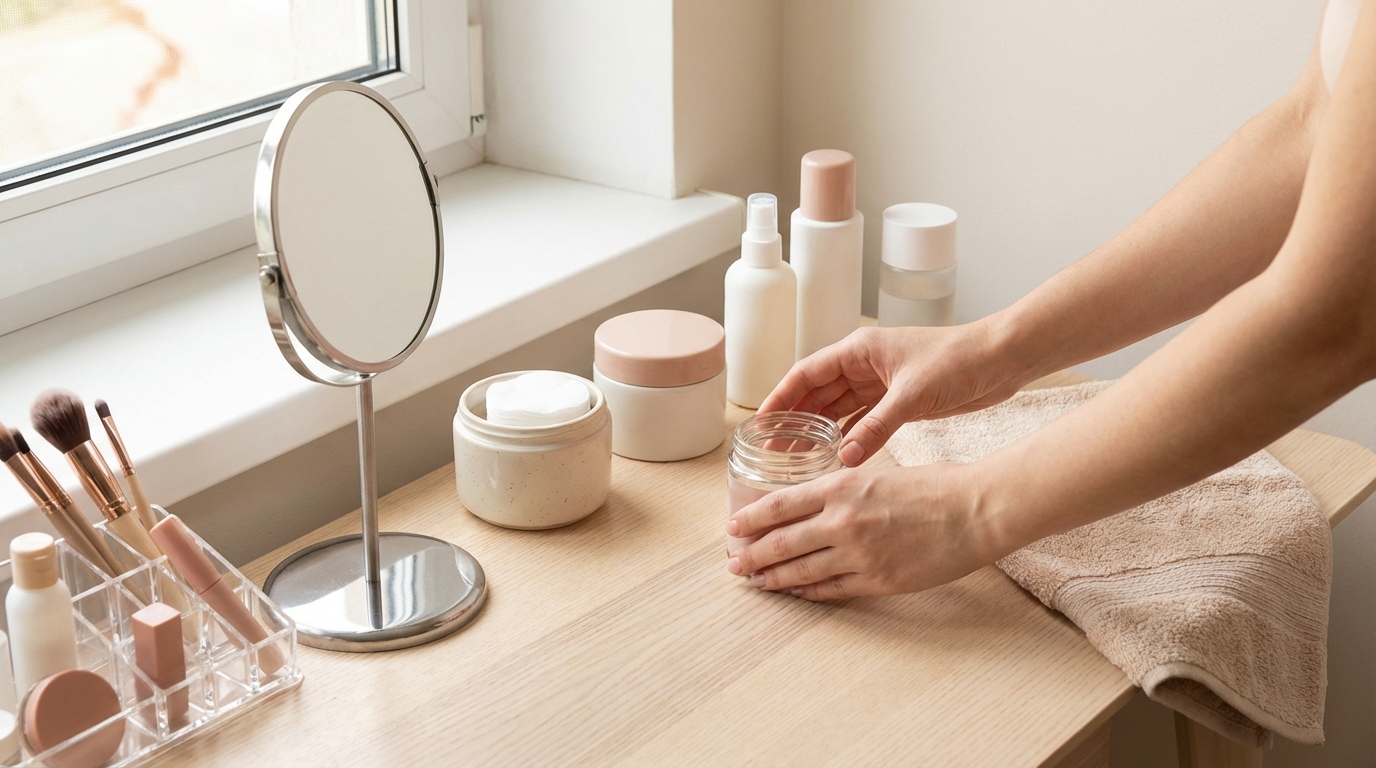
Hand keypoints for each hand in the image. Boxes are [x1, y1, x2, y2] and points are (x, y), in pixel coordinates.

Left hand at [724, 462, 1007, 599]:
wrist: (976, 511)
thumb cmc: (935, 486)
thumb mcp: (879, 474)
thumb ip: (845, 490)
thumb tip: (819, 504)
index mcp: (842, 486)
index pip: (780, 504)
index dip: (751, 519)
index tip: (733, 528)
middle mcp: (842, 520)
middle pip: (781, 542)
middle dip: (751, 555)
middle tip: (733, 565)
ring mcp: (858, 554)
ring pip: (801, 571)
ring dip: (774, 579)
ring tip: (756, 583)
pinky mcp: (877, 580)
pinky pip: (832, 589)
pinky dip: (809, 592)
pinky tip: (796, 593)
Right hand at [758, 322, 1027, 466]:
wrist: (1002, 360)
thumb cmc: (958, 360)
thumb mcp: (912, 395)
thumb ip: (876, 427)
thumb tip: (843, 457)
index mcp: (859, 350)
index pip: (807, 373)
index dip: (781, 397)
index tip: (761, 422)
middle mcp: (865, 366)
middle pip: (818, 394)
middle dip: (795, 420)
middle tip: (773, 451)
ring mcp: (881, 384)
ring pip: (839, 410)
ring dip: (819, 432)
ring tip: (796, 459)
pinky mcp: (899, 401)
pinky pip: (863, 421)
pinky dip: (849, 438)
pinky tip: (836, 457)